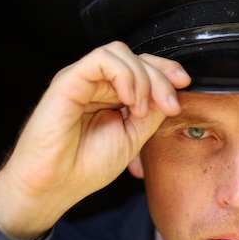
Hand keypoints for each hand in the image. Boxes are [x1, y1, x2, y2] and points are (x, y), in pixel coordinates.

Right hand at [0, 41, 190, 239]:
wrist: (54, 186)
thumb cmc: (84, 167)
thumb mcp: (132, 137)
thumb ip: (152, 113)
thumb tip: (172, 92)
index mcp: (110, 95)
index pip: (142, 68)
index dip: (166, 71)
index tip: (184, 87)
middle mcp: (96, 84)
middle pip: (136, 58)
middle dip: (161, 77)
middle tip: (170, 104)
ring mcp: (81, 80)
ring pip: (120, 53)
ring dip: (143, 77)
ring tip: (142, 108)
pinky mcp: (68, 80)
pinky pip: (101, 59)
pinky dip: (124, 75)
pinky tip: (130, 100)